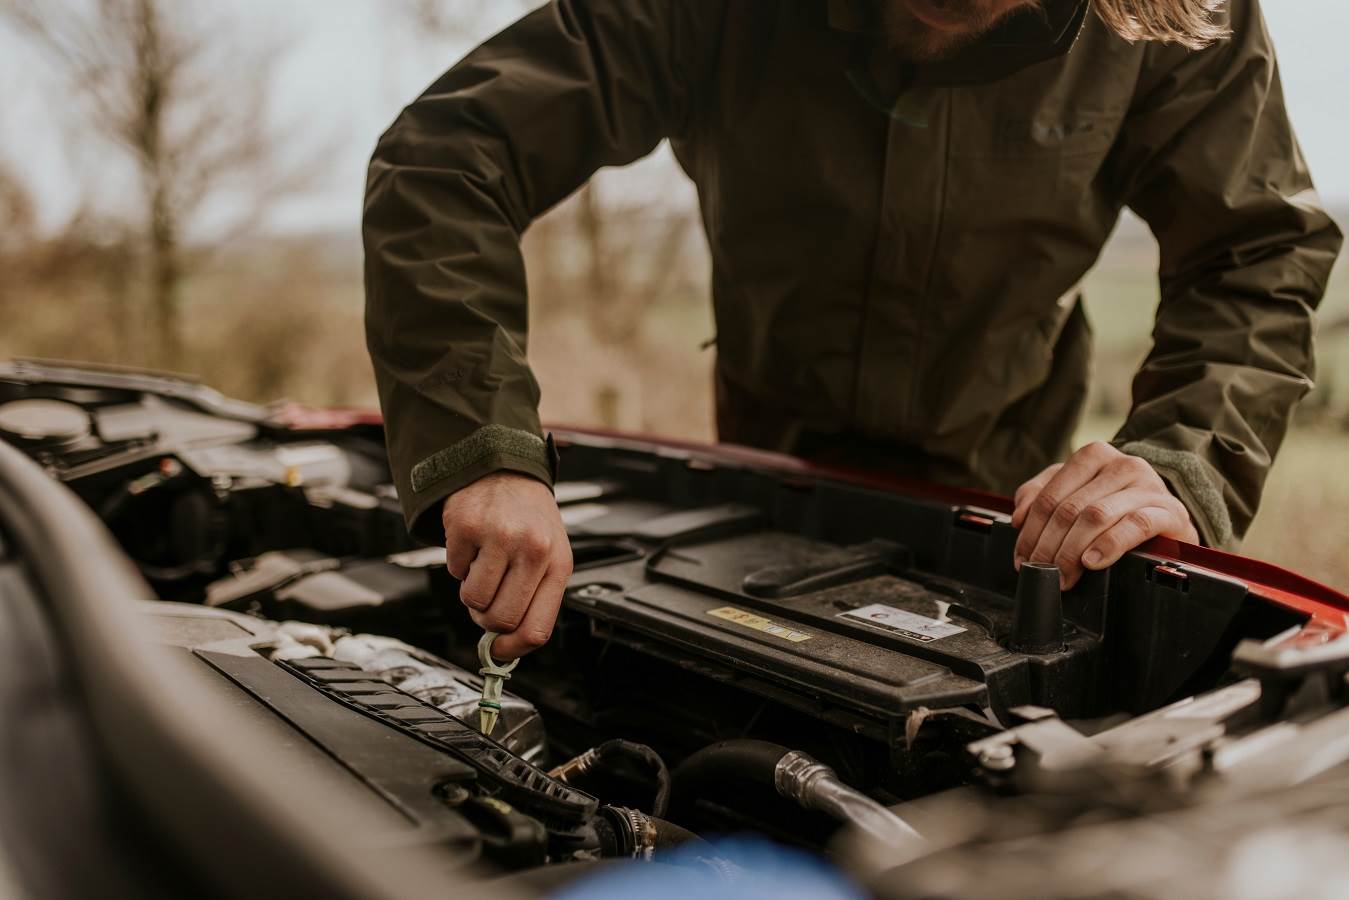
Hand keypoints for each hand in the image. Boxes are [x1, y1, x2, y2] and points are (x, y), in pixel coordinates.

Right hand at [442, 472, 572, 659]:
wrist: (505, 469)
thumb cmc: (528, 519)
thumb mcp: (548, 555)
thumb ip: (532, 598)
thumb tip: (503, 646)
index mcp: (558, 564)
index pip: (537, 629)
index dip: (512, 649)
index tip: (498, 651)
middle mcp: (533, 550)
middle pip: (500, 620)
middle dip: (487, 618)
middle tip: (489, 596)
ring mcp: (499, 537)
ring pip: (473, 600)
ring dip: (471, 590)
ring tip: (484, 564)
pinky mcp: (467, 526)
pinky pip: (453, 571)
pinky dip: (459, 563)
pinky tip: (475, 542)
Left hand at [1011, 441, 1197, 589]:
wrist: (1170, 520)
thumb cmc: (1117, 508)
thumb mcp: (1075, 495)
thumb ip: (1042, 496)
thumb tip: (1019, 516)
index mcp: (1093, 456)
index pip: (1050, 496)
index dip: (1031, 530)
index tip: (1022, 557)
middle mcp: (1122, 465)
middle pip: (1070, 509)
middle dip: (1049, 546)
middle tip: (1042, 570)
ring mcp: (1148, 485)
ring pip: (1096, 516)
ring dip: (1073, 550)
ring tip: (1064, 575)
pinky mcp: (1170, 510)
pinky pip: (1135, 525)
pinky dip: (1109, 545)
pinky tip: (1093, 561)